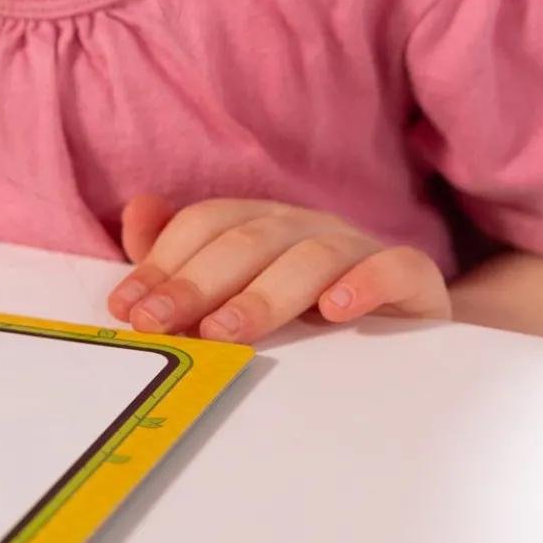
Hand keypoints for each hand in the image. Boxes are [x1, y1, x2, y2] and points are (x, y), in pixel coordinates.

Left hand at [107, 195, 449, 342]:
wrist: (405, 331)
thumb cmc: (307, 310)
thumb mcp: (240, 287)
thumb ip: (181, 256)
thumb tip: (137, 211)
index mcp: (261, 222)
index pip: (204, 226)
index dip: (162, 263)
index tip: (129, 309)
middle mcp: (306, 226)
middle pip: (246, 241)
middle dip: (195, 283)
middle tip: (159, 322)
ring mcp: (360, 247)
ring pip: (309, 256)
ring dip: (263, 295)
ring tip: (225, 331)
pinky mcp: (413, 278)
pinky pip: (395, 267)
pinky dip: (366, 283)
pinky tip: (336, 309)